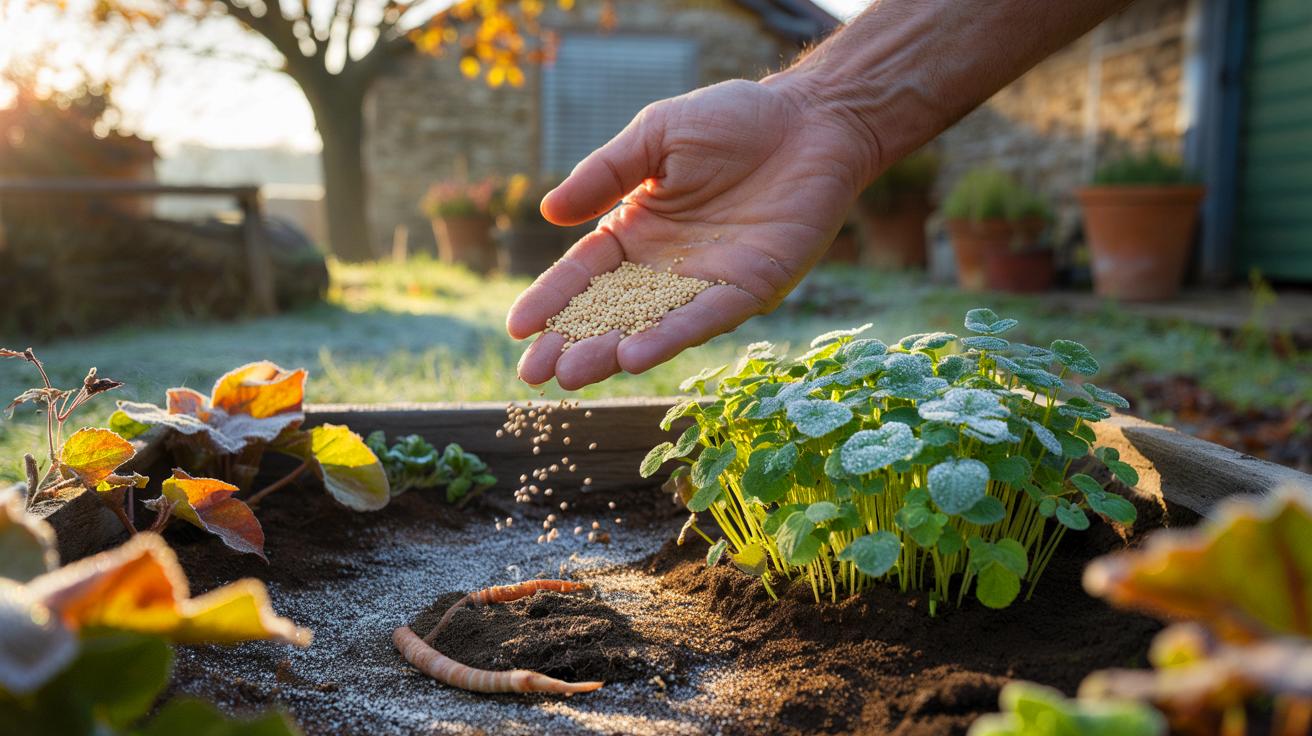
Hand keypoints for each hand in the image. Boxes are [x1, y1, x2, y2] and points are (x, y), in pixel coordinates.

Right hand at [506, 77, 877, 389]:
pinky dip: (670, 336)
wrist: (810, 120)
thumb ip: (605, 173)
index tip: (518, 328)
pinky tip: (635, 356)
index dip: (552, 301)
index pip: (583, 275)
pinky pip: (704, 318)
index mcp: (636, 232)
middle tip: (535, 374)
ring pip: (651, 326)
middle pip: (609, 313)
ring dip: (611, 352)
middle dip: (571, 343)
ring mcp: (708, 283)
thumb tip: (548, 212)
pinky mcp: (750, 289)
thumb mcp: (655, 138)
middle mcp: (667, 268)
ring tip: (572, 375)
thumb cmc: (733, 120)